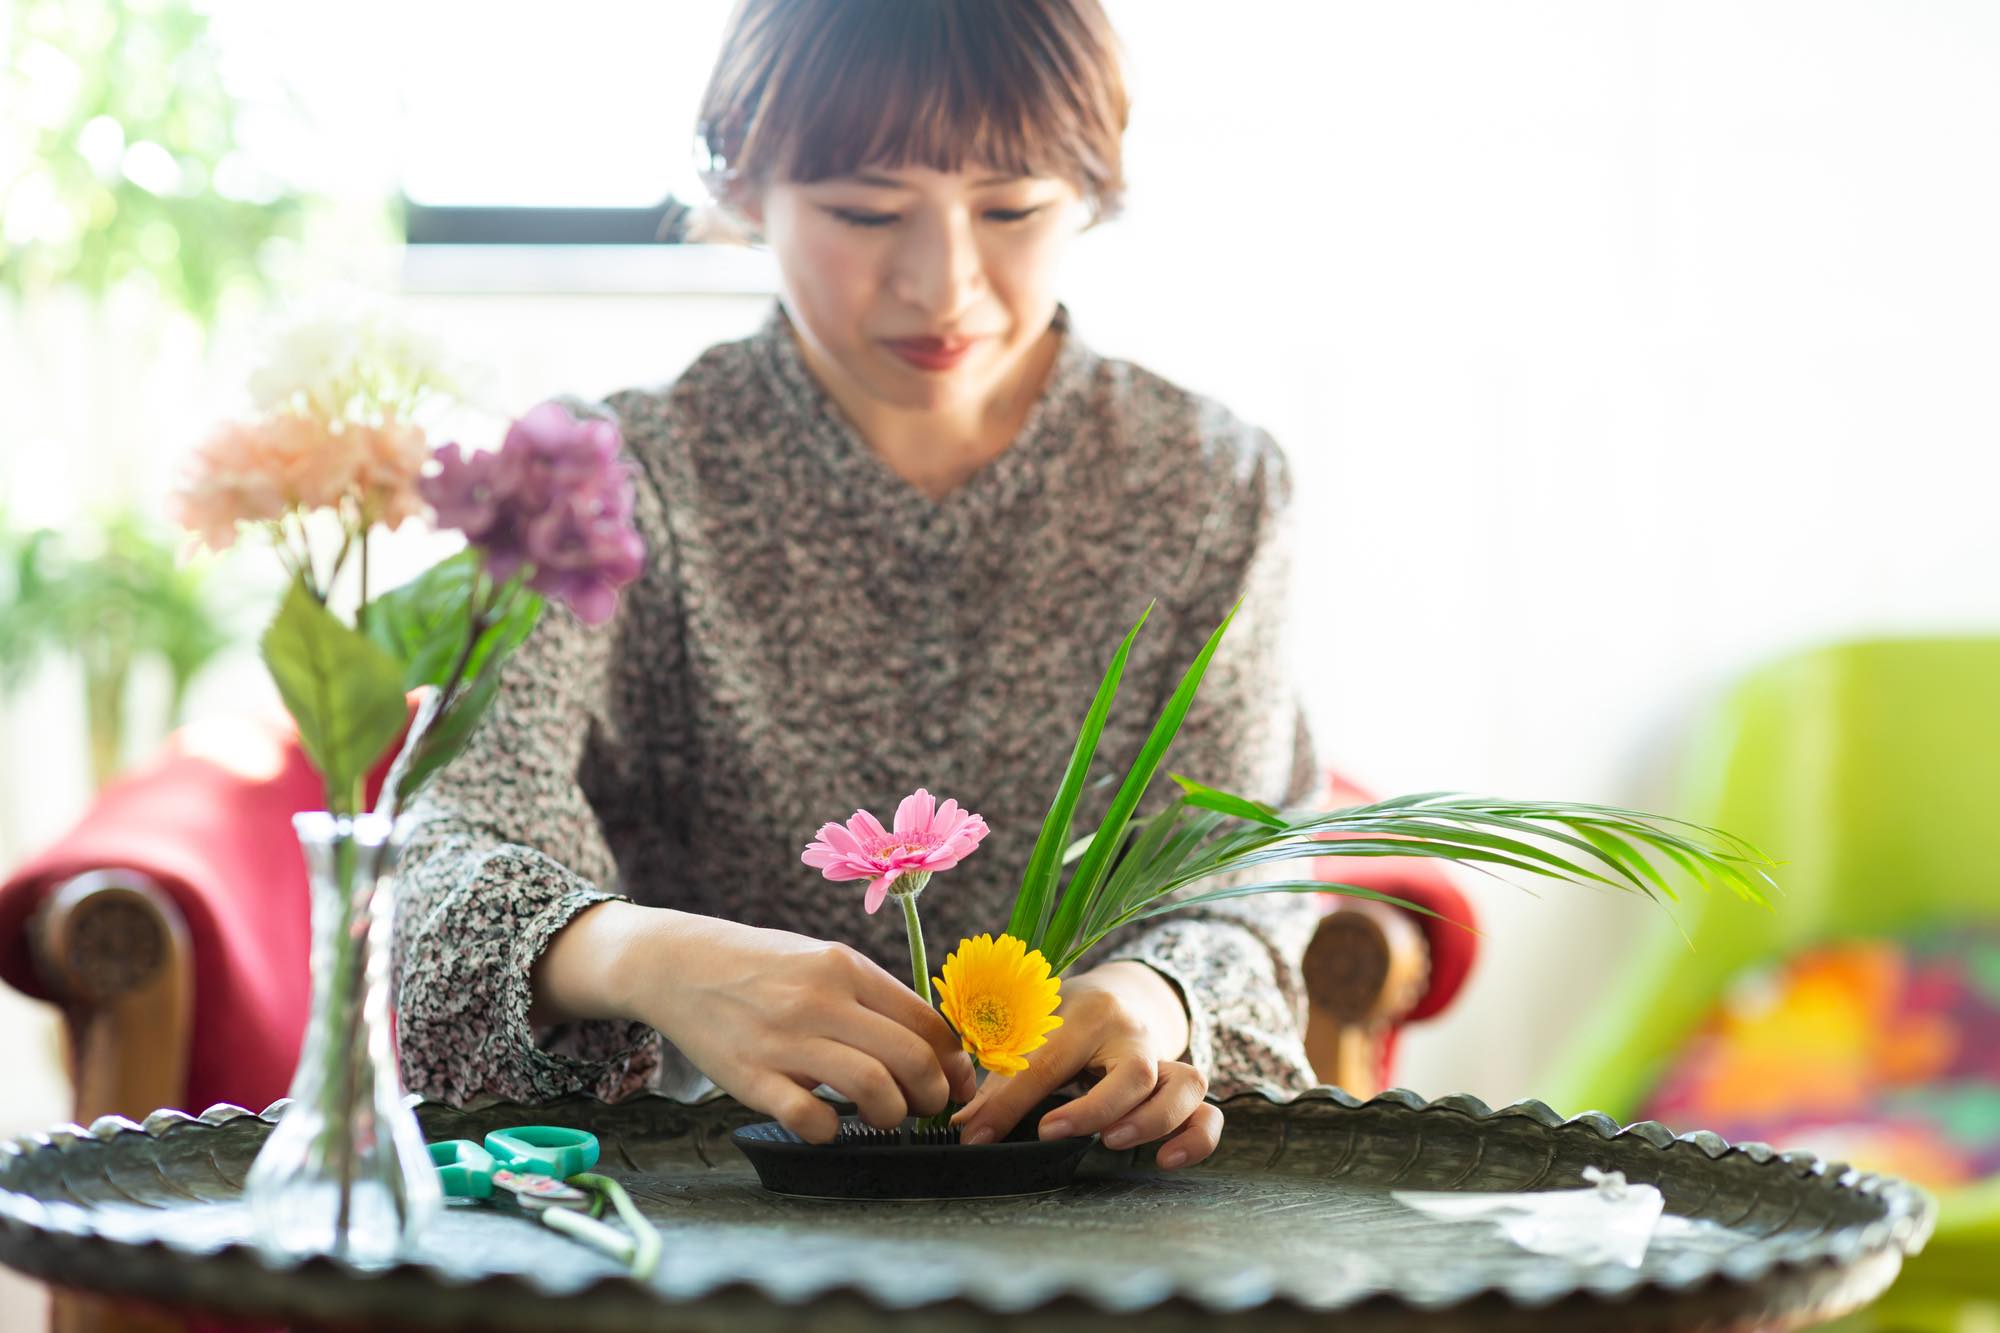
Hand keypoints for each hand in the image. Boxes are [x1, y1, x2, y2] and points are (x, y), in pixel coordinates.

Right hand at [624, 910, 977, 1142]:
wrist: (679, 965)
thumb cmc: (763, 967)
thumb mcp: (823, 960)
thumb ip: (873, 995)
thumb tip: (935, 1043)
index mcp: (846, 968)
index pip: (927, 1022)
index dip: (955, 1062)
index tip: (958, 1082)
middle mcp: (821, 1001)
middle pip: (911, 1059)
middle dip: (933, 1095)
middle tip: (927, 1107)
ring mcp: (785, 1041)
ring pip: (874, 1090)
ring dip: (892, 1115)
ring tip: (884, 1116)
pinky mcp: (752, 1078)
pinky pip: (812, 1119)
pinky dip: (831, 1131)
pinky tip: (827, 1122)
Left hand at [950, 961, 1220, 1169]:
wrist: (1124, 993)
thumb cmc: (1068, 1014)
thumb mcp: (1031, 1028)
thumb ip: (1002, 1077)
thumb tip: (967, 1126)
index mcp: (1086, 1011)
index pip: (1048, 1061)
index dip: (1009, 1103)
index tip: (977, 1136)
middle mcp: (1134, 1033)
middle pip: (1134, 1072)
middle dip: (1094, 1109)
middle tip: (1050, 1133)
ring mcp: (1166, 1058)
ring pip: (1184, 1086)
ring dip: (1152, 1121)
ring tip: (1113, 1143)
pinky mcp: (1185, 1084)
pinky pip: (1208, 1111)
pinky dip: (1196, 1138)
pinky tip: (1166, 1159)